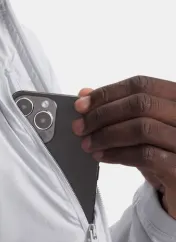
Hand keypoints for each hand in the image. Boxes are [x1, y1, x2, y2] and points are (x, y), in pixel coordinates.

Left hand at [72, 76, 175, 219]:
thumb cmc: (161, 152)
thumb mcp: (140, 128)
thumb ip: (117, 109)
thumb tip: (85, 95)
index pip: (142, 85)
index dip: (108, 93)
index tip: (81, 105)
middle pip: (141, 104)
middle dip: (102, 115)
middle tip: (79, 127)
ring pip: (142, 128)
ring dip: (107, 136)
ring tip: (87, 144)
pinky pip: (146, 155)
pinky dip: (118, 154)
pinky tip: (101, 156)